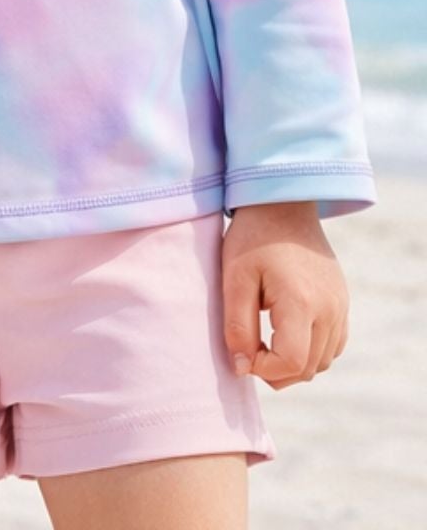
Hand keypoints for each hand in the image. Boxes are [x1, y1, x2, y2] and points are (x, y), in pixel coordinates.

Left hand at [222, 200, 348, 388]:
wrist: (283, 205)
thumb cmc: (253, 238)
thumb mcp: (234, 278)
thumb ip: (237, 325)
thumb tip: (242, 368)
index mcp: (301, 302)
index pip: (291, 363)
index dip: (263, 369)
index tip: (241, 353)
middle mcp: (329, 310)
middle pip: (308, 369)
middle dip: (275, 371)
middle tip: (248, 349)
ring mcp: (341, 308)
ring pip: (322, 362)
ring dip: (293, 363)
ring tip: (263, 341)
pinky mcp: (343, 304)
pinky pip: (333, 346)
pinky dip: (310, 351)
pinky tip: (285, 334)